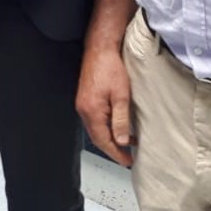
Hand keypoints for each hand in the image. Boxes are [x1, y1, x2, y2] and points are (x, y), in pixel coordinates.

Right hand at [76, 46, 133, 165]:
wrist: (99, 49)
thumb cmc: (110, 68)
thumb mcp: (121, 95)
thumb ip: (121, 120)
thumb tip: (122, 141)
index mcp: (91, 111)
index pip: (103, 140)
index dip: (115, 153)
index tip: (127, 161)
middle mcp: (83, 109)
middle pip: (97, 137)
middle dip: (112, 149)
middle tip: (127, 158)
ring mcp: (83, 104)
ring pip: (96, 129)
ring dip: (110, 138)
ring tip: (127, 144)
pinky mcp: (86, 99)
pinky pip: (95, 120)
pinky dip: (106, 128)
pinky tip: (117, 126)